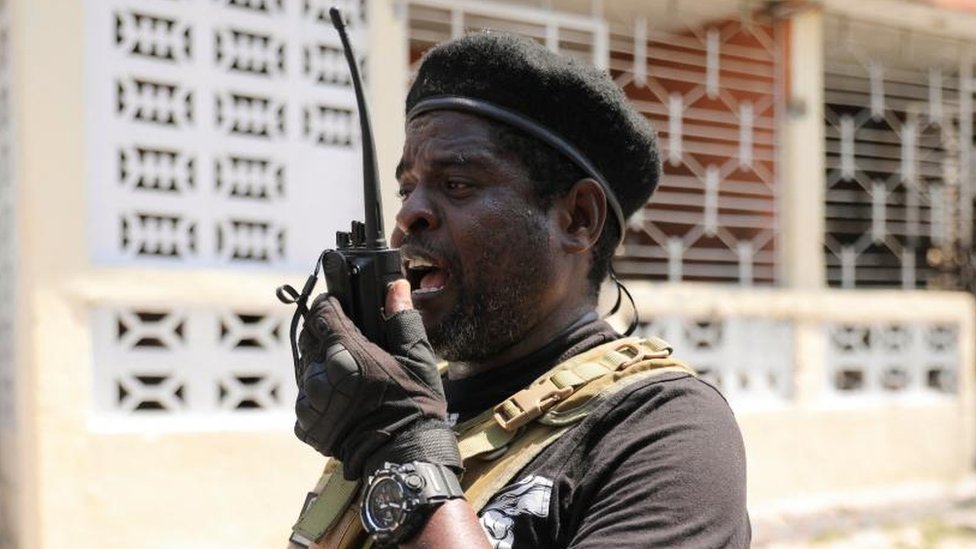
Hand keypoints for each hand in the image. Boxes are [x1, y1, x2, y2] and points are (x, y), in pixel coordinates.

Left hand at [294, 280, 460, 479]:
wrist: (404, 457)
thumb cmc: (414, 406)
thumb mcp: (416, 359)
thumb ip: (402, 320)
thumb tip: (395, 286)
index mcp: (346, 354)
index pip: (320, 313)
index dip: (328, 304)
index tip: (337, 304)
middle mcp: (321, 376)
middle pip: (308, 338)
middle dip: (323, 332)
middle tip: (346, 337)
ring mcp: (310, 402)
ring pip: (305, 368)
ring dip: (321, 363)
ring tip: (348, 372)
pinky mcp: (305, 424)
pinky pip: (305, 397)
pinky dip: (319, 393)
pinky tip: (342, 398)